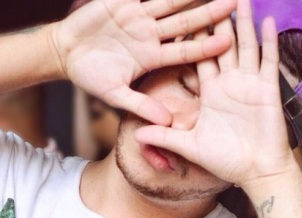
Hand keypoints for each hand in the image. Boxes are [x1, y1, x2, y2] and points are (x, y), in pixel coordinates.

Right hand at [52, 0, 236, 124]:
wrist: (64, 52)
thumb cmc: (89, 76)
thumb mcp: (115, 94)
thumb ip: (141, 105)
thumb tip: (166, 122)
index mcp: (153, 56)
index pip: (186, 50)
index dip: (206, 45)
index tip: (228, 41)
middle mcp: (152, 34)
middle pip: (187, 22)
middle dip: (211, 13)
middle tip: (236, 3)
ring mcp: (140, 16)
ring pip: (171, 1)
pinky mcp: (125, 1)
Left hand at [134, 0, 295, 186]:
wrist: (257, 173)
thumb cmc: (227, 161)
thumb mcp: (189, 146)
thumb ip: (164, 137)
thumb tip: (136, 135)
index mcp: (211, 92)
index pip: (197, 58)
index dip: (191, 38)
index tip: (183, 17)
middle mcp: (230, 83)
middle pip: (220, 44)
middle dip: (216, 20)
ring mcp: (249, 84)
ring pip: (245, 45)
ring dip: (243, 21)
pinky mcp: (266, 89)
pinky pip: (267, 60)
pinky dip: (268, 41)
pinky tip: (267, 20)